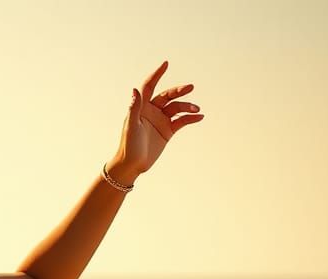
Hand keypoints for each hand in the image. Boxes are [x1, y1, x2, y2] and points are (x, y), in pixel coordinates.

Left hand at [112, 60, 204, 180]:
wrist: (132, 166)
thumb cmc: (128, 146)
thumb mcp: (131, 126)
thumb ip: (134, 108)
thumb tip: (135, 90)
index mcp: (141, 107)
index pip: (149, 86)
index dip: (157, 74)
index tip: (166, 64)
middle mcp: (151, 111)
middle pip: (167, 95)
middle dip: (179, 91)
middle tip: (190, 88)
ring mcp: (160, 120)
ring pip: (176, 108)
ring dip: (187, 107)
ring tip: (197, 109)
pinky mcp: (167, 131)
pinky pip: (181, 121)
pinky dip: (190, 118)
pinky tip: (199, 116)